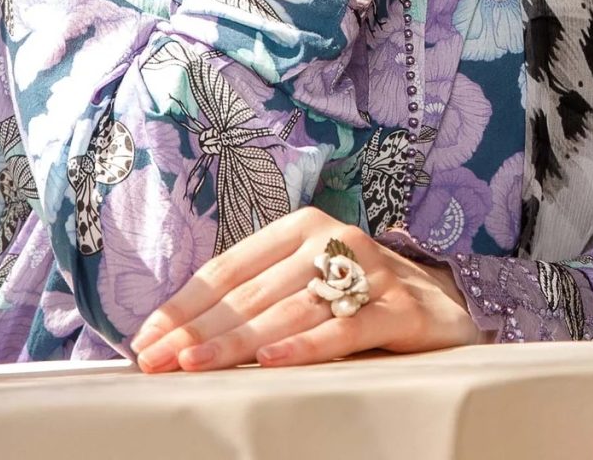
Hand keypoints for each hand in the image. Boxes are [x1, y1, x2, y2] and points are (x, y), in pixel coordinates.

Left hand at [128, 206, 484, 371]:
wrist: (447, 304)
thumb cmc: (357, 296)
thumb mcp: (306, 284)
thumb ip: (256, 298)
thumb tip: (180, 334)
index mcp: (300, 228)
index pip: (228, 268)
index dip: (184, 305)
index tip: (145, 340)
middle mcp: (332, 238)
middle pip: (251, 292)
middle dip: (197, 330)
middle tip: (156, 361)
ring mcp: (367, 271)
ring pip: (289, 310)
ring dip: (237, 341)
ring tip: (196, 365)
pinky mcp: (398, 307)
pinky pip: (344, 329)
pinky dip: (307, 346)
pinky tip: (273, 363)